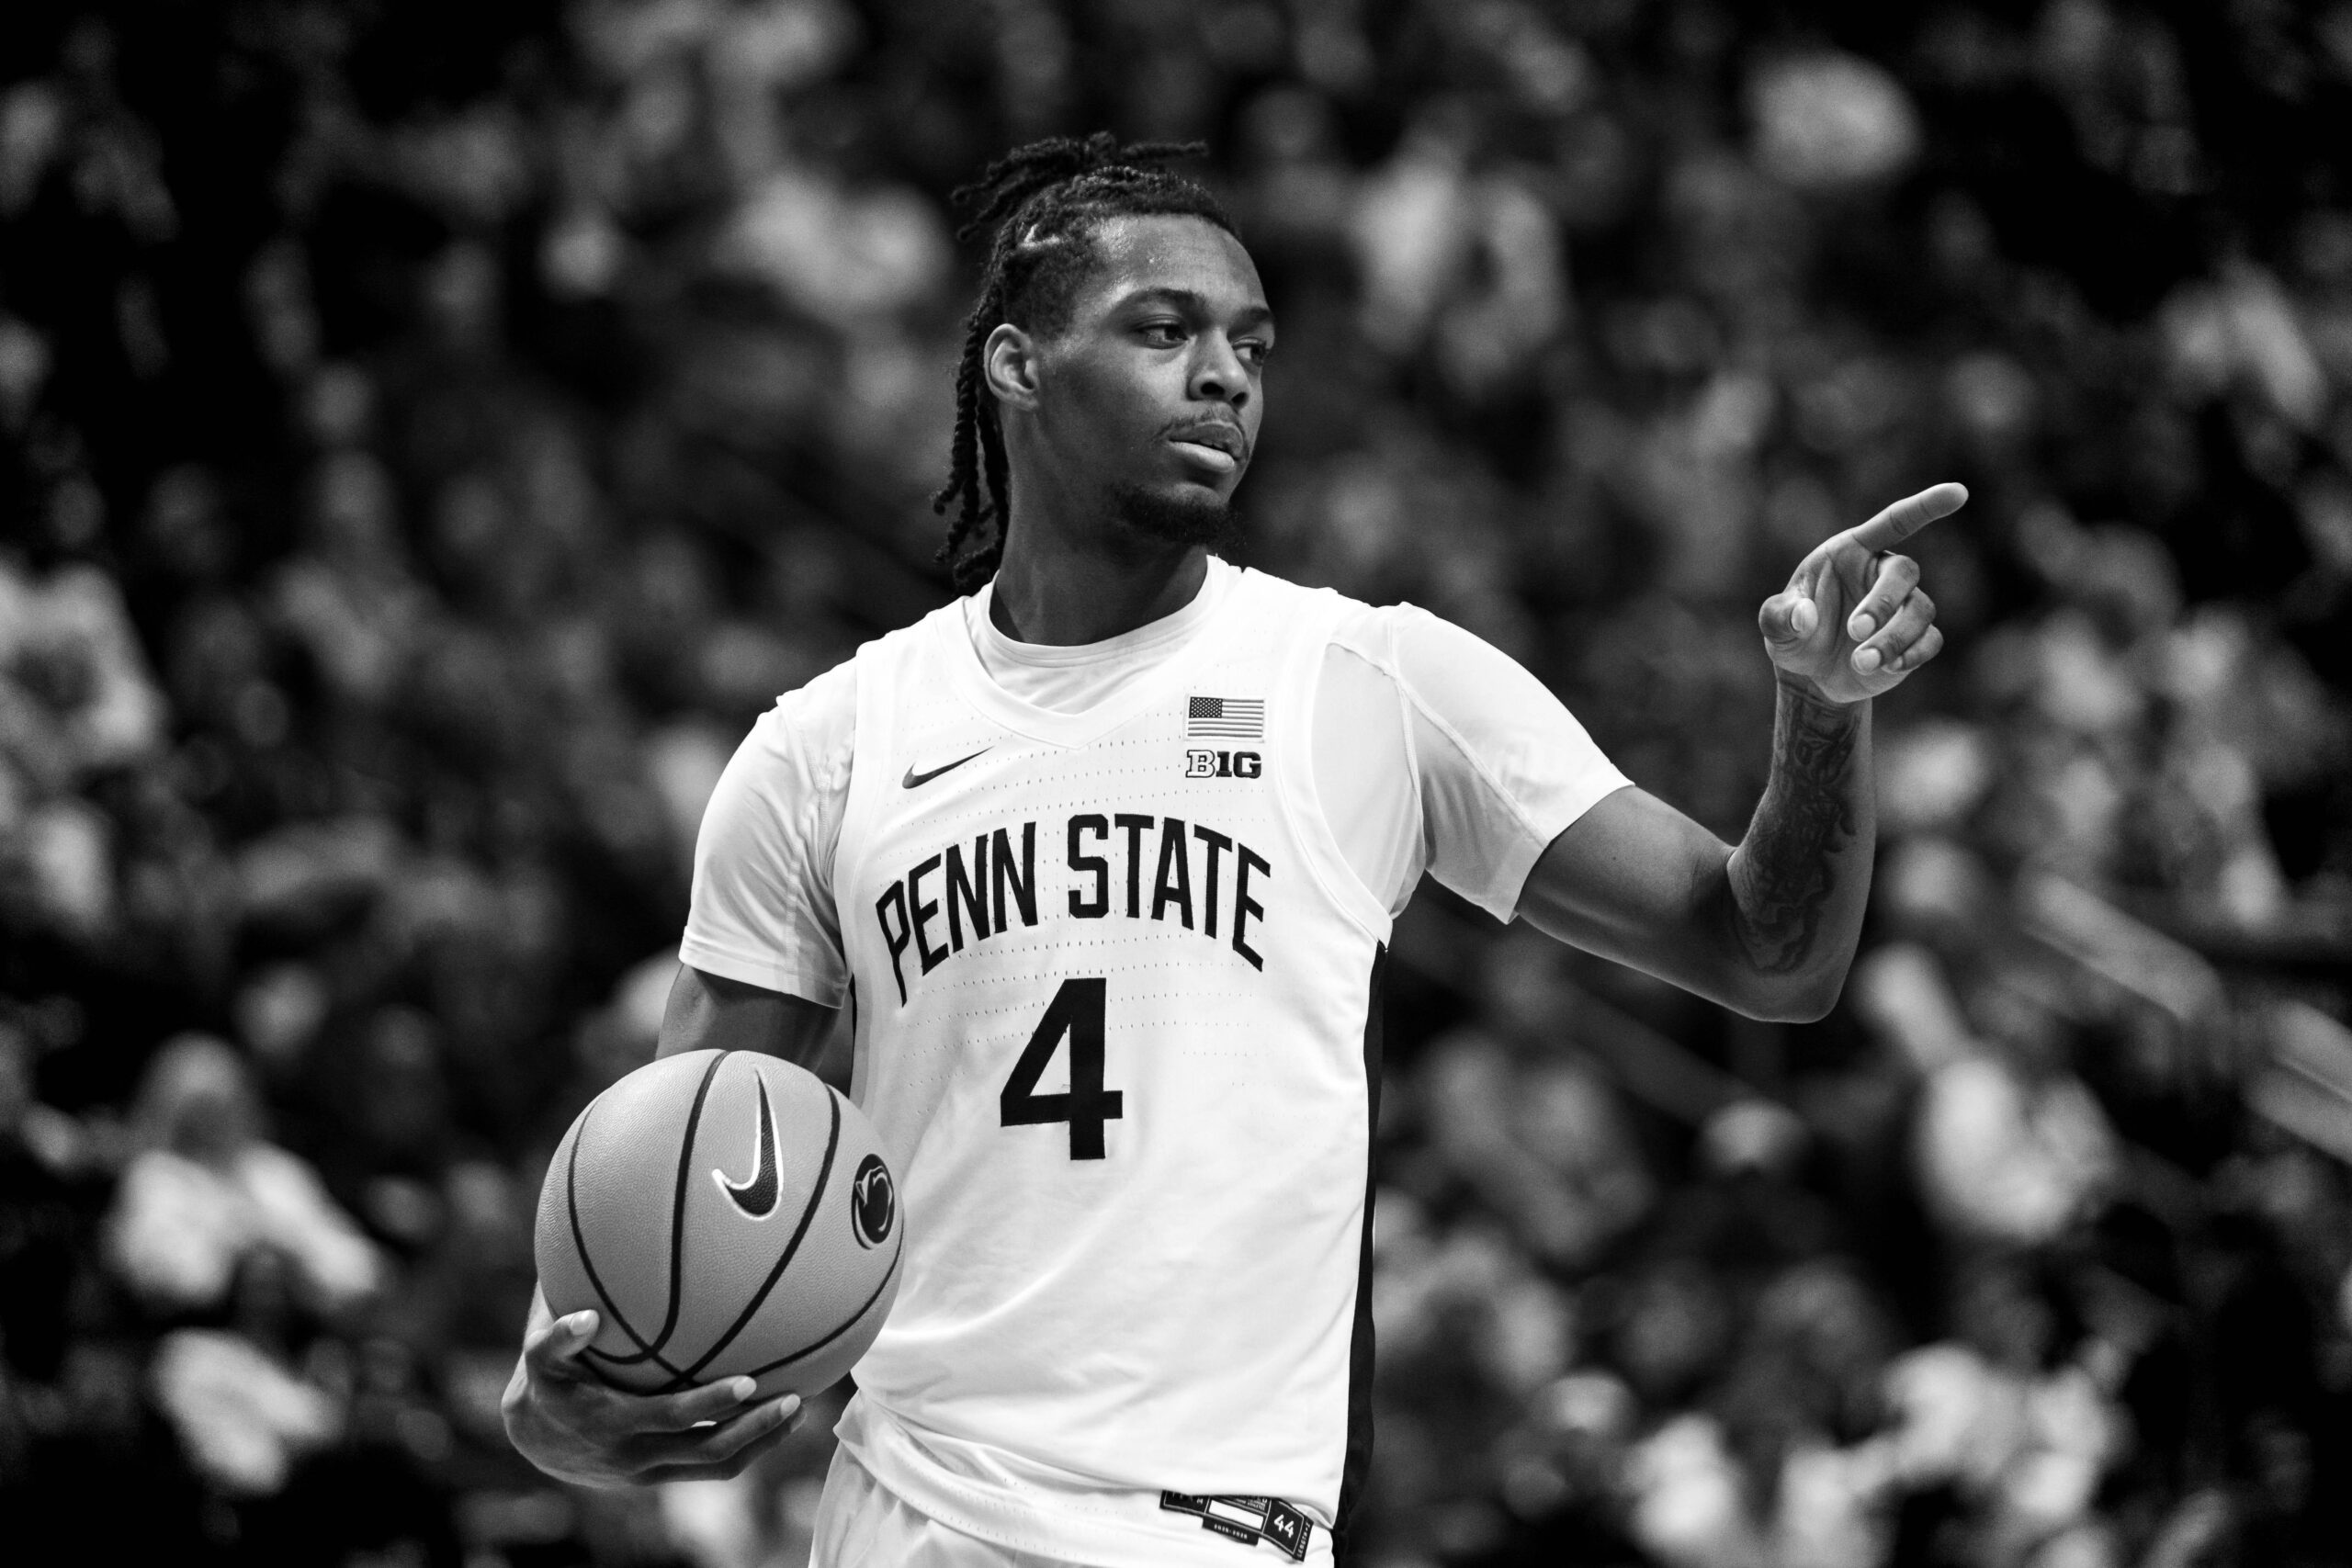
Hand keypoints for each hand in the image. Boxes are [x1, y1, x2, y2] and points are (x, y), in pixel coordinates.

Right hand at [500, 1291, 805, 1487]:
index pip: (672, 1418)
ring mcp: (654, 1471)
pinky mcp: (664, 1475)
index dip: (710, 1405)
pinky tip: (774, 1418)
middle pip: (709, 1451)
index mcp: (615, 1424)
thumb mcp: (540, 1361)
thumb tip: (586, 1317)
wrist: (538, 1442)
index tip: (749, 1381)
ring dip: (762, 1443)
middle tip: (796, 1400)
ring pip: (718, 1467)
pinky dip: (748, 1447)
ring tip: (799, 1411)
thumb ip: (558, 1338)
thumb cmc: (548, 1385)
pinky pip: (713, 1468)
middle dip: (755, 1429)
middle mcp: (638, 1455)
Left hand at [1758, 483, 1964, 704]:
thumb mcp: (1774, 625)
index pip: (1895, 521)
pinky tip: (1887, 668)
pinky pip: (1930, 640)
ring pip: (1921, 610)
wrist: (1810, 674)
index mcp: (1853, 552)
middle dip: (1884, 602)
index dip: (1926, 506)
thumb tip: (1804, 617)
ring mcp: (1903, 606)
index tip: (1959, 492)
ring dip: (1894, 637)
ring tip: (1861, 663)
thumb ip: (1780, 616)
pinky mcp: (1915, 639)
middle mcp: (1882, 574)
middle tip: (1855, 631)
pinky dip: (1911, 654)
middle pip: (1906, 572)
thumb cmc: (1793, 634)